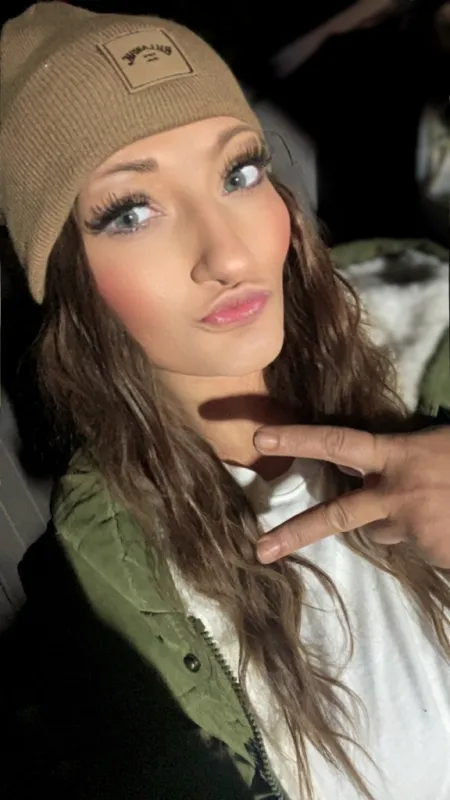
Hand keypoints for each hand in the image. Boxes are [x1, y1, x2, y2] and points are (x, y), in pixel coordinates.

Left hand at [253, 424, 449, 566]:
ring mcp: (413, 527)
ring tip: (430, 504)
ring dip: (390, 521)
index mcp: (398, 455)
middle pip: (337, 515)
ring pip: (380, 531)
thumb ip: (401, 454)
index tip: (259, 438)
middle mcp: (396, 493)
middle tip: (259, 551)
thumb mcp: (437, 444)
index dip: (299, 439)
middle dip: (295, 533)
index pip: (338, 442)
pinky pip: (415, 544)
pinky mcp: (431, 552)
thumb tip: (370, 464)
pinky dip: (425, 535)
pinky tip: (447, 520)